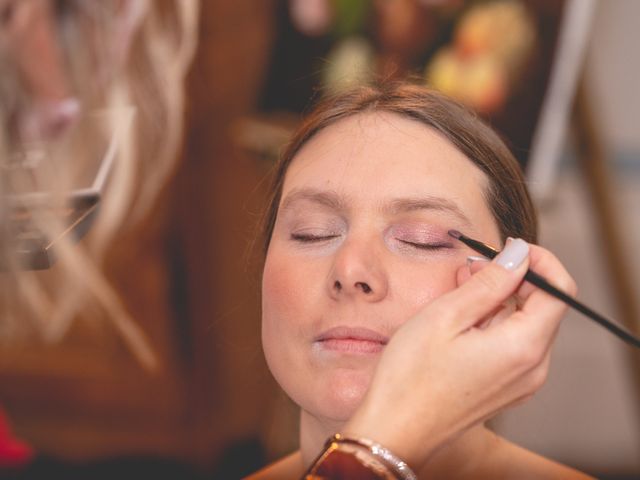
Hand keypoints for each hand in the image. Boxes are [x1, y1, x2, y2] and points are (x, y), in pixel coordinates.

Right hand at [343, 239, 576, 469]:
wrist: (396, 429)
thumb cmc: (411, 374)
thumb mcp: (446, 315)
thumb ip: (490, 282)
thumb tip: (519, 254)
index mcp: (523, 347)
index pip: (559, 291)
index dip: (540, 261)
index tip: (508, 247)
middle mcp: (533, 368)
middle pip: (543, 307)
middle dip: (514, 278)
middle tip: (471, 267)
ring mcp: (522, 383)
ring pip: (526, 325)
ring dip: (500, 300)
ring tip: (458, 291)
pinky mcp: (507, 389)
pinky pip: (514, 346)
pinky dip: (495, 323)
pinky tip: (461, 319)